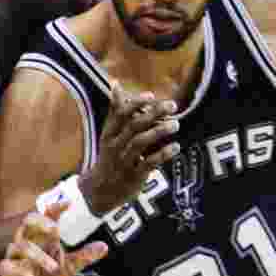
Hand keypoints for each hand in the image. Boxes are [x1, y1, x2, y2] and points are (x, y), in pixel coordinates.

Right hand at [0, 201, 107, 275]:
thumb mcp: (69, 268)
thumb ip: (84, 257)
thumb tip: (104, 246)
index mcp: (44, 237)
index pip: (48, 216)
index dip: (56, 207)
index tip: (68, 202)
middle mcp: (28, 241)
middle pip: (28, 221)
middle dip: (41, 222)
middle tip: (56, 229)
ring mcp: (16, 255)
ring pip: (21, 246)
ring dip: (38, 256)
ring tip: (54, 266)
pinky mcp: (7, 270)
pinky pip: (8, 266)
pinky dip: (19, 271)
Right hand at [79, 84, 180, 215]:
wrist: (99, 192)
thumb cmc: (109, 156)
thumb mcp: (109, 134)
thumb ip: (115, 110)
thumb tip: (116, 83)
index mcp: (109, 134)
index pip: (120, 114)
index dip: (135, 103)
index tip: (151, 95)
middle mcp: (115, 145)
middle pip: (134, 125)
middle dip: (153, 113)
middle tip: (172, 105)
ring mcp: (124, 161)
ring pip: (140, 143)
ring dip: (159, 131)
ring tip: (176, 124)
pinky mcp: (133, 176)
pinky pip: (149, 163)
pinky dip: (163, 154)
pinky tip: (176, 147)